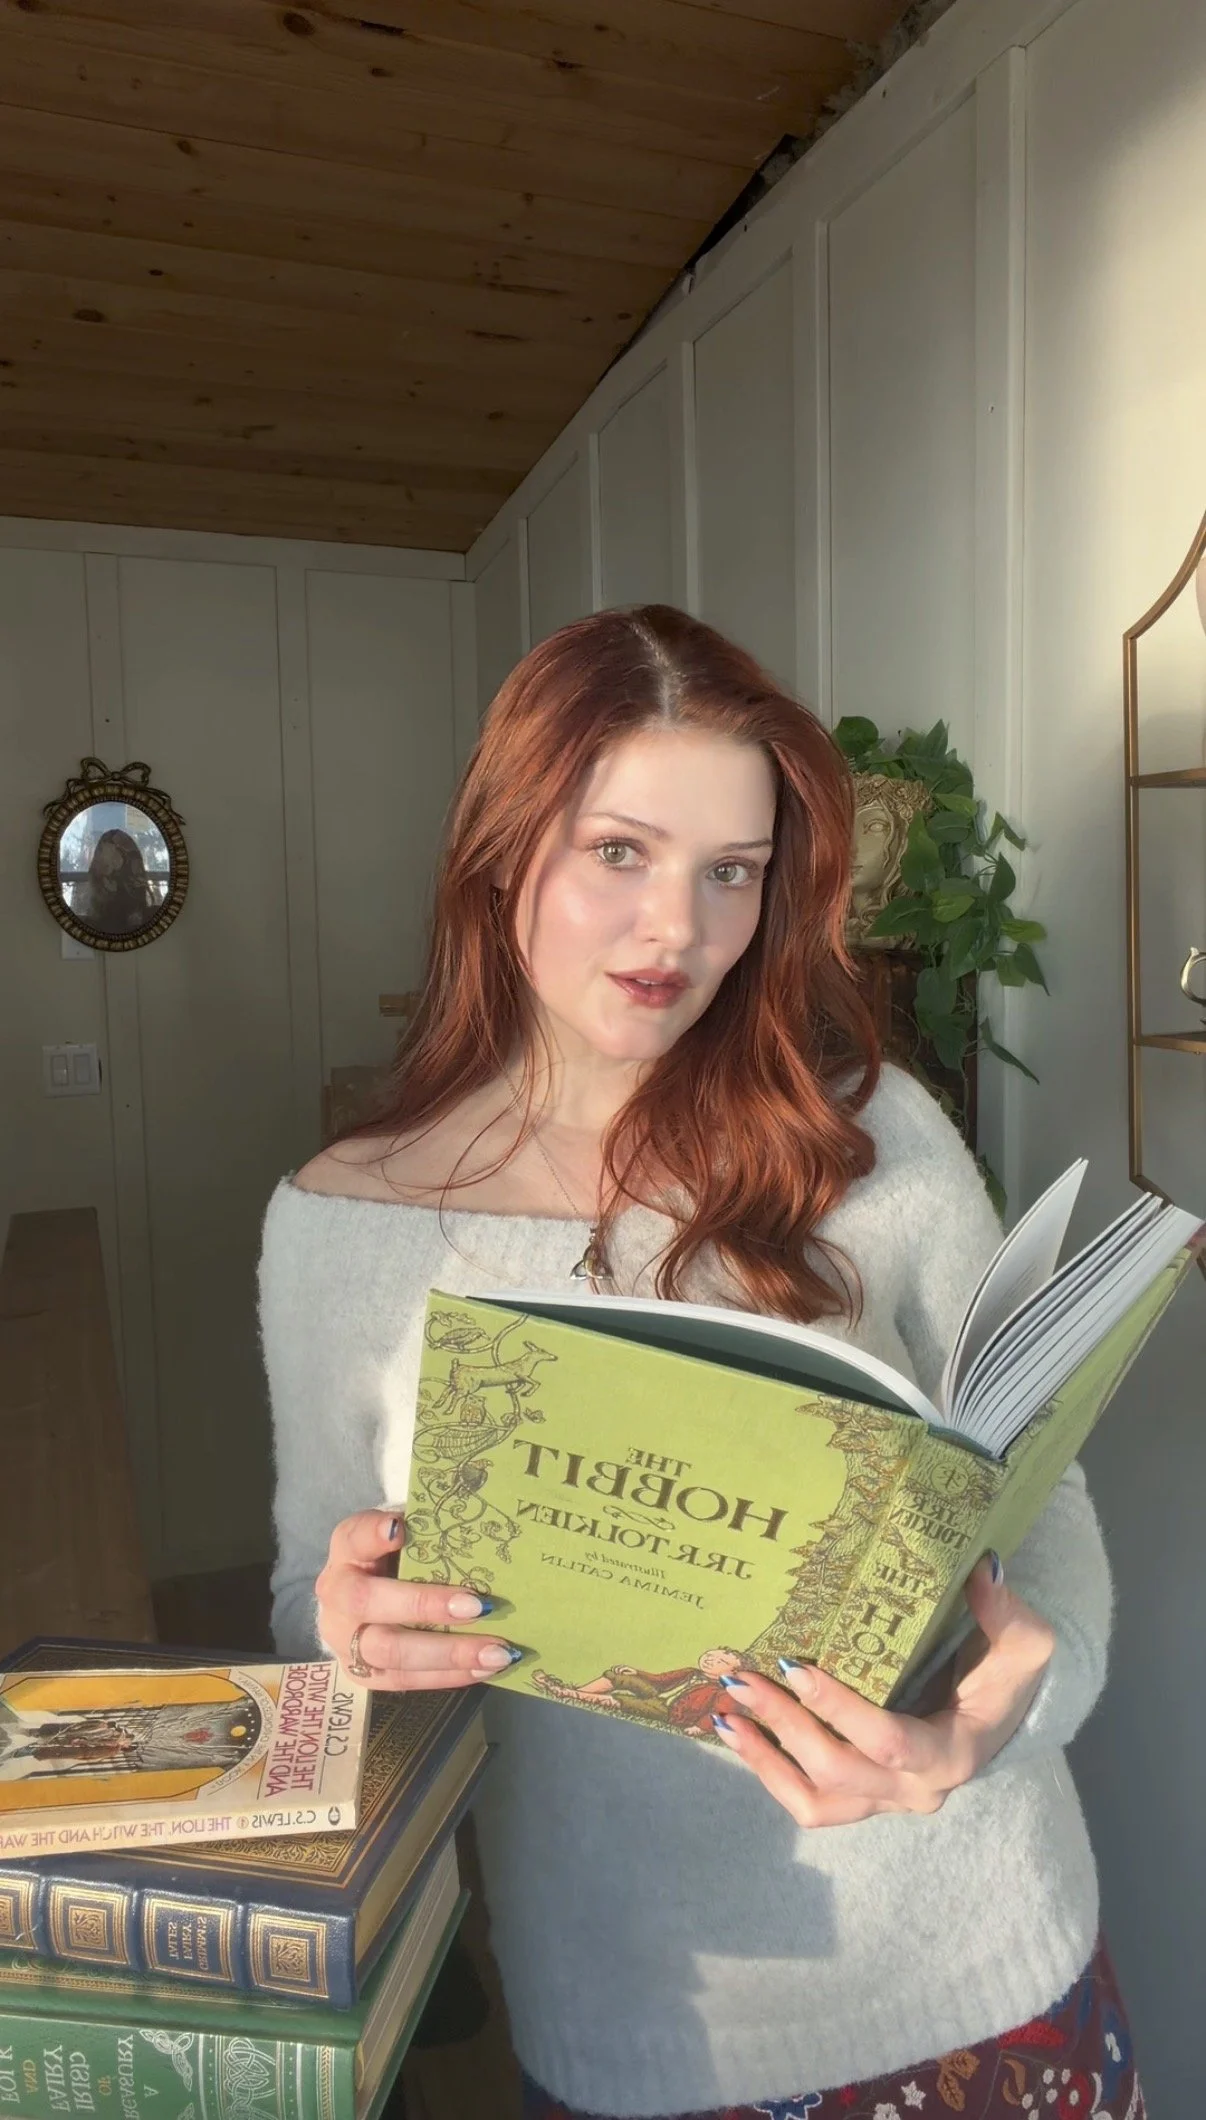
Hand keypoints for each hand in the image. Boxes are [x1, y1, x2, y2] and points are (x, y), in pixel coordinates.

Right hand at [315, 1509, 519, 1690]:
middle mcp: (336, 1595)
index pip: (355, 1537)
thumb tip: (481, 1538)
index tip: (400, 1529)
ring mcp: (344, 1639)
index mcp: (346, 1549)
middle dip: (425, 1605)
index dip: (374, 1534)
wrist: (364, 1595)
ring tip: (495, 1652)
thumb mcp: (408, 1533)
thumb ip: (429, 1533)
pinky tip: (482, 1669)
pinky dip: (446, 1676)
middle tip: (478, 1607)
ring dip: (447, 1653)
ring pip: (388, 1651)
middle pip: (368, 1603)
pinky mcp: (361, 1673)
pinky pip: (403, 1680)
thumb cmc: (398, 1556)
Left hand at [711, 1555, 1053, 1825]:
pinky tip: (738, 1734)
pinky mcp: (863, 1799)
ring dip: (765, 1762)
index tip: (794, 1665)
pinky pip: (810, 1804)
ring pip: (816, 1804)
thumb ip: (1006, 1611)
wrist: (1005, 1715)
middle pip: (838, 1773)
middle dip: (784, 1726)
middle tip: (741, 1679)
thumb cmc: (1008, 1673)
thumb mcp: (1025, 1642)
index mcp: (952, 1753)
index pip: (888, 1743)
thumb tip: (982, 1572)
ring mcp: (885, 1801)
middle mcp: (915, 1791)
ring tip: (725, 1717)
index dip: (838, 1710)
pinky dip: (769, 1773)